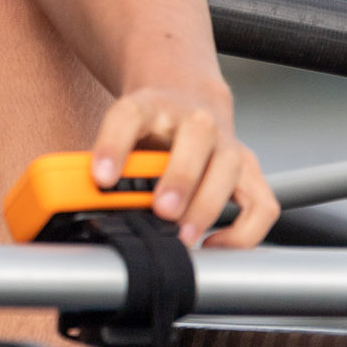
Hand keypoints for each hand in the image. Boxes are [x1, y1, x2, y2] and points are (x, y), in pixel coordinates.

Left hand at [91, 83, 276, 248]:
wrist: (186, 100)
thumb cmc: (150, 127)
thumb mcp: (122, 133)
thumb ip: (108, 161)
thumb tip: (85, 202)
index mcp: (152, 105)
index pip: (130, 115)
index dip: (114, 145)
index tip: (101, 177)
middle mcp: (195, 119)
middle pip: (195, 136)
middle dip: (180, 177)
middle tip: (162, 210)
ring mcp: (226, 142)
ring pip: (230, 167)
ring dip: (209, 205)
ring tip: (185, 236)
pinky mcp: (249, 170)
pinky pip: (261, 204)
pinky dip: (243, 231)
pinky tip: (214, 246)